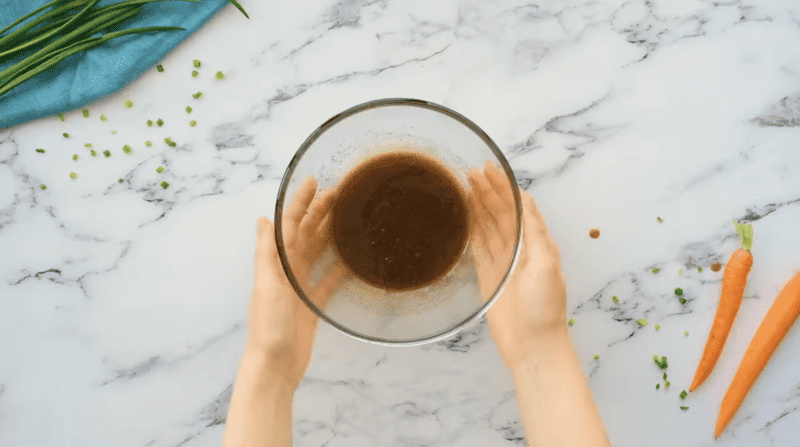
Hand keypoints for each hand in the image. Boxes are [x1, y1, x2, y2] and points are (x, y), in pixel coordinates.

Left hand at [247, 177, 345, 389]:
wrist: (275, 365)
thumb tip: (262, 219)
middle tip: (340, 192)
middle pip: (306, 233)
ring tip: (348, 215)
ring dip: (331, 233)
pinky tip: (353, 256)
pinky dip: (340, 266)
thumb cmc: (269, 326)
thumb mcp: (267, 284)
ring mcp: (301, 285)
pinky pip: (329, 278)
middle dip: (320, 211)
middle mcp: (287, 269)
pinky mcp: (313, 302)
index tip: (315, 181)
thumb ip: (266, 252)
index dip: (301, 202)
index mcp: (275, 262)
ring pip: (318, 251)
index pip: (290, 224)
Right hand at [468, 162, 567, 371]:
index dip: (505, 186)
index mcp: (538, 242)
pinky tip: (463, 214)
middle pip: (501, 212)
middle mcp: (520, 248)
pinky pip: (478, 246)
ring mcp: (503, 261)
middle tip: (470, 171)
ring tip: (464, 185)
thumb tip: (524, 198)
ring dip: (478, 205)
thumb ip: (533, 231)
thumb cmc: (544, 308)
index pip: (519, 206)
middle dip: (488, 190)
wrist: (533, 346)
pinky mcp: (488, 275)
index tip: (490, 168)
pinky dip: (471, 228)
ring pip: (488, 225)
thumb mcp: (545, 265)